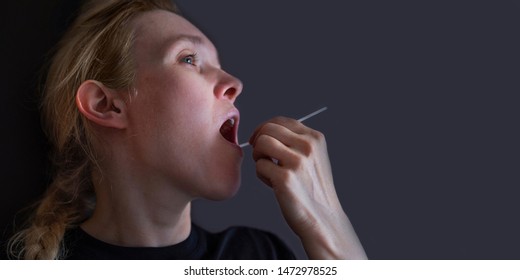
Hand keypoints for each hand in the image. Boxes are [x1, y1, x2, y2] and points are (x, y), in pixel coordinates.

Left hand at [249, 117, 366, 258]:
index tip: (258, 140)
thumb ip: (295, 141)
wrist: (323, 218)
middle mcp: (308, 146)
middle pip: (268, 129)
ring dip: (258, 156)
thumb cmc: (312, 189)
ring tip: (268, 169)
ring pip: (261, 143)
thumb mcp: (312, 157)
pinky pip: (259, 165)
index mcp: (315, 138)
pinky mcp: (285, 178)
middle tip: (261, 156)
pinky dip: (261, 174)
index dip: (264, 128)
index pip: (281, 121)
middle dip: (258, 141)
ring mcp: (297, 161)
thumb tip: (265, 130)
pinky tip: (273, 184)